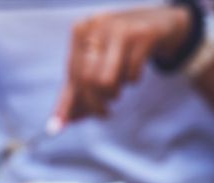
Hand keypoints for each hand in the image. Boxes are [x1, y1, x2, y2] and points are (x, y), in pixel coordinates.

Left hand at [54, 6, 191, 125]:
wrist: (157, 24)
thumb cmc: (118, 50)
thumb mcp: (92, 67)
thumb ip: (72, 96)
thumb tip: (56, 126)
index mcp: (81, 33)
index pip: (73, 78)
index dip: (73, 104)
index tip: (75, 122)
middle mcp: (98, 27)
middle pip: (88, 82)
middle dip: (95, 105)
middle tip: (104, 113)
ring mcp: (121, 30)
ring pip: (108, 82)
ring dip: (114, 93)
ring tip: (119, 85)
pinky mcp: (143, 36)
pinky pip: (132, 76)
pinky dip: (133, 81)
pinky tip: (134, 71)